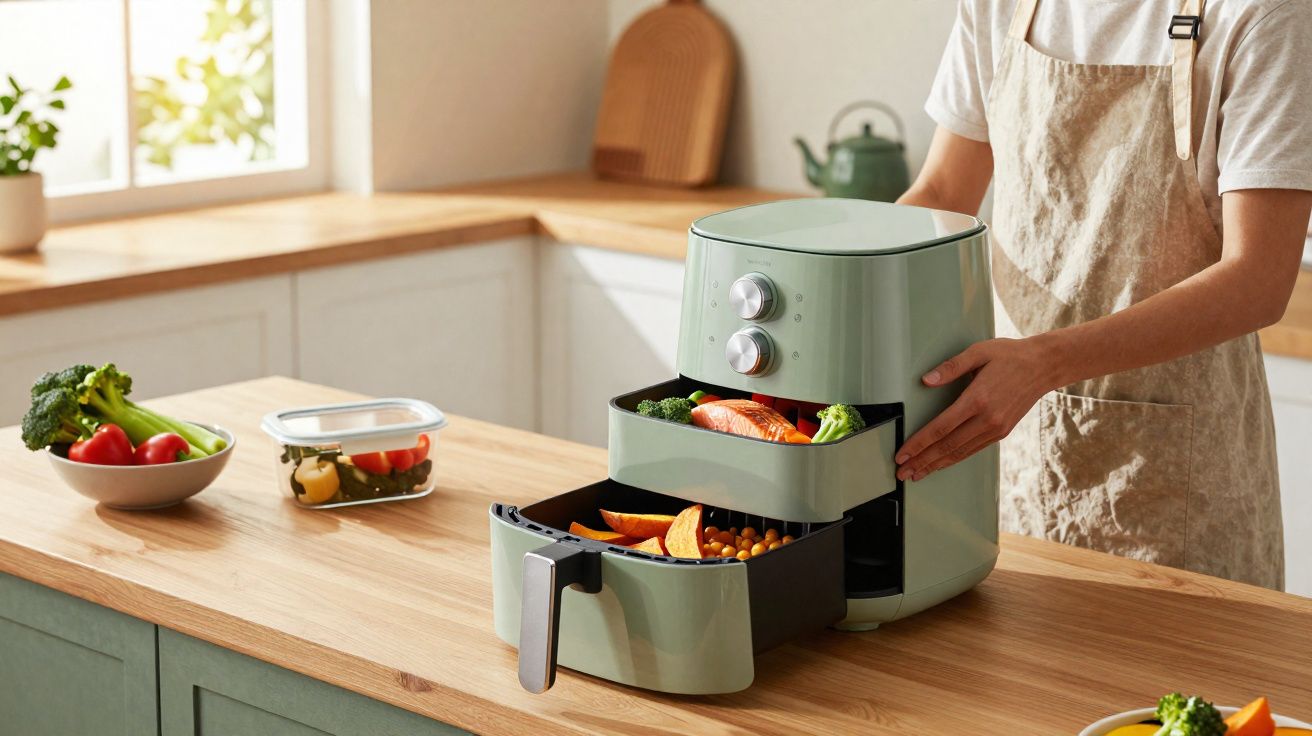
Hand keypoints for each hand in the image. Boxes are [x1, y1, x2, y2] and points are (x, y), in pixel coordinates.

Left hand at [895, 337, 1057, 481]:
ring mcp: (996, 428)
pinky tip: (941, 463)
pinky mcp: (1001, 432)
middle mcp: (987, 419)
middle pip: (947, 446)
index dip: (918, 444)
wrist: (1044, 366)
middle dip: (922, 461)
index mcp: (977, 399)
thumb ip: (950, 367)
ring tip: (916, 474)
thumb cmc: (1009, 355)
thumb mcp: (978, 352)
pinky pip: (973, 449)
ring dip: (936, 465)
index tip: (902, 454)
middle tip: (902, 473)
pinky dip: (954, 459)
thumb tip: (926, 380)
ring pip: (960, 452)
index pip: (940, 428)